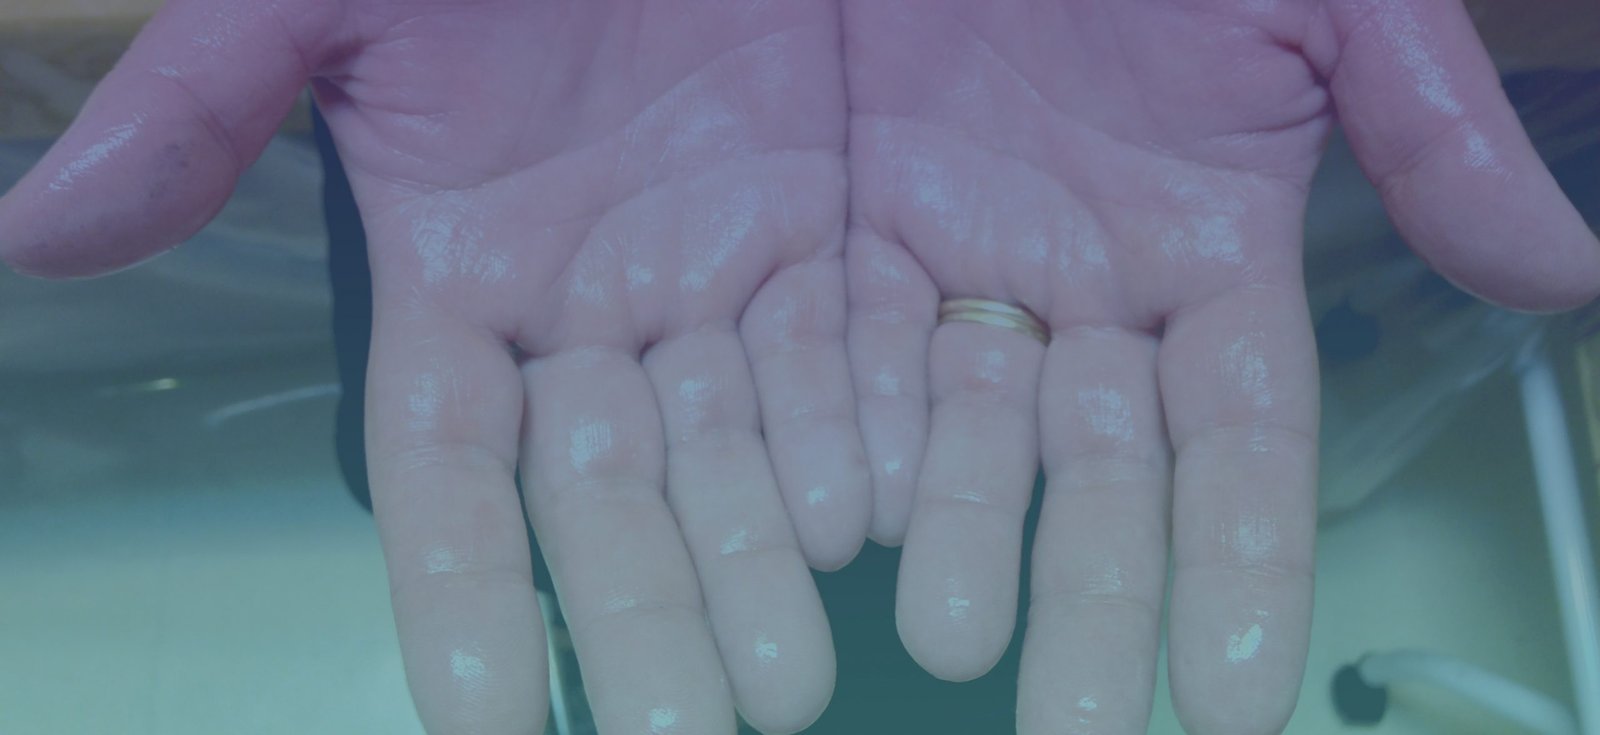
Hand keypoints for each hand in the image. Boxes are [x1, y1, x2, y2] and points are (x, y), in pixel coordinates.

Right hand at [0, 1, 870, 731]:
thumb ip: (206, 104)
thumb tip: (27, 234)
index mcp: (459, 277)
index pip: (452, 477)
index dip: (463, 602)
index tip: (485, 728)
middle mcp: (587, 311)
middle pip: (611, 499)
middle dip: (643, 619)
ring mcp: (711, 278)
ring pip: (738, 455)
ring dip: (764, 566)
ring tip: (790, 684)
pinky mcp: (821, 231)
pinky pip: (844, 355)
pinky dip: (862, 437)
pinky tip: (879, 530)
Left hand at [841, 1, 1599, 732]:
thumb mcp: (1334, 2)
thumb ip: (1428, 131)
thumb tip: (1563, 273)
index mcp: (1215, 254)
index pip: (1240, 449)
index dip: (1241, 567)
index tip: (1240, 697)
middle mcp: (1093, 292)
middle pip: (1098, 484)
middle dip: (1096, 609)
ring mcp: (970, 264)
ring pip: (966, 439)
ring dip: (961, 544)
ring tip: (952, 645)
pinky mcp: (860, 227)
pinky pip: (851, 351)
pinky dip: (846, 432)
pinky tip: (839, 523)